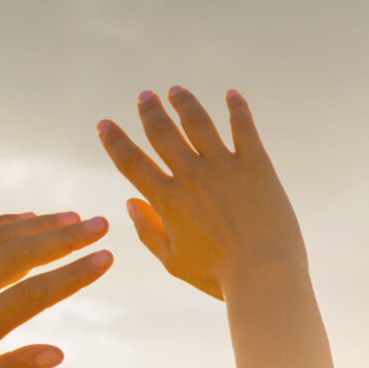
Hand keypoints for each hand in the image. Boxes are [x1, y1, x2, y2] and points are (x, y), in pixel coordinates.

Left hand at [0, 212, 111, 367]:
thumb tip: (57, 353)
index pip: (36, 294)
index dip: (74, 274)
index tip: (105, 258)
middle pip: (23, 255)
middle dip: (66, 238)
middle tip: (101, 224)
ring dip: (39, 224)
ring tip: (73, 217)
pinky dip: (0, 222)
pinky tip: (25, 216)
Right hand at [96, 86, 305, 299]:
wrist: (264, 275)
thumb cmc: (218, 276)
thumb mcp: (173, 261)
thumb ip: (148, 231)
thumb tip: (129, 202)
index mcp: (167, 201)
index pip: (131, 162)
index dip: (114, 141)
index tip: (104, 124)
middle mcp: (191, 176)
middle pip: (163, 134)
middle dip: (150, 112)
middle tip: (145, 96)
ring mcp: (224, 167)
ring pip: (198, 123)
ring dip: (184, 103)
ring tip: (176, 91)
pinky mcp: (256, 165)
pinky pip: (243, 128)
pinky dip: (237, 108)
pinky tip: (232, 95)